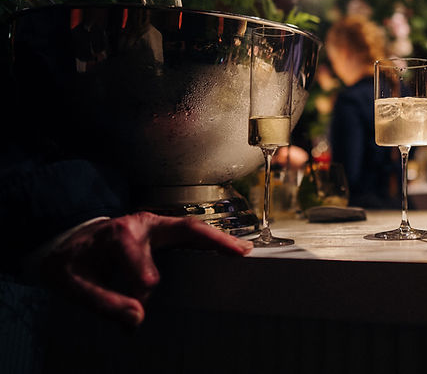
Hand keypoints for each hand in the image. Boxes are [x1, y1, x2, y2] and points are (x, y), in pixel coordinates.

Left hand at [40, 212, 252, 325]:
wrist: (65, 242)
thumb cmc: (70, 262)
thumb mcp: (73, 285)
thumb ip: (103, 303)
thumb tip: (136, 320)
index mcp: (120, 234)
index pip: (140, 258)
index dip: (141, 282)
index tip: (140, 305)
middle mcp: (143, 224)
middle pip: (185, 229)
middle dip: (214, 240)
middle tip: (240, 253)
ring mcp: (155, 226)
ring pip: (193, 230)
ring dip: (219, 240)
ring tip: (243, 251)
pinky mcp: (161, 233)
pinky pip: (189, 235)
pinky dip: (210, 242)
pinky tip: (227, 251)